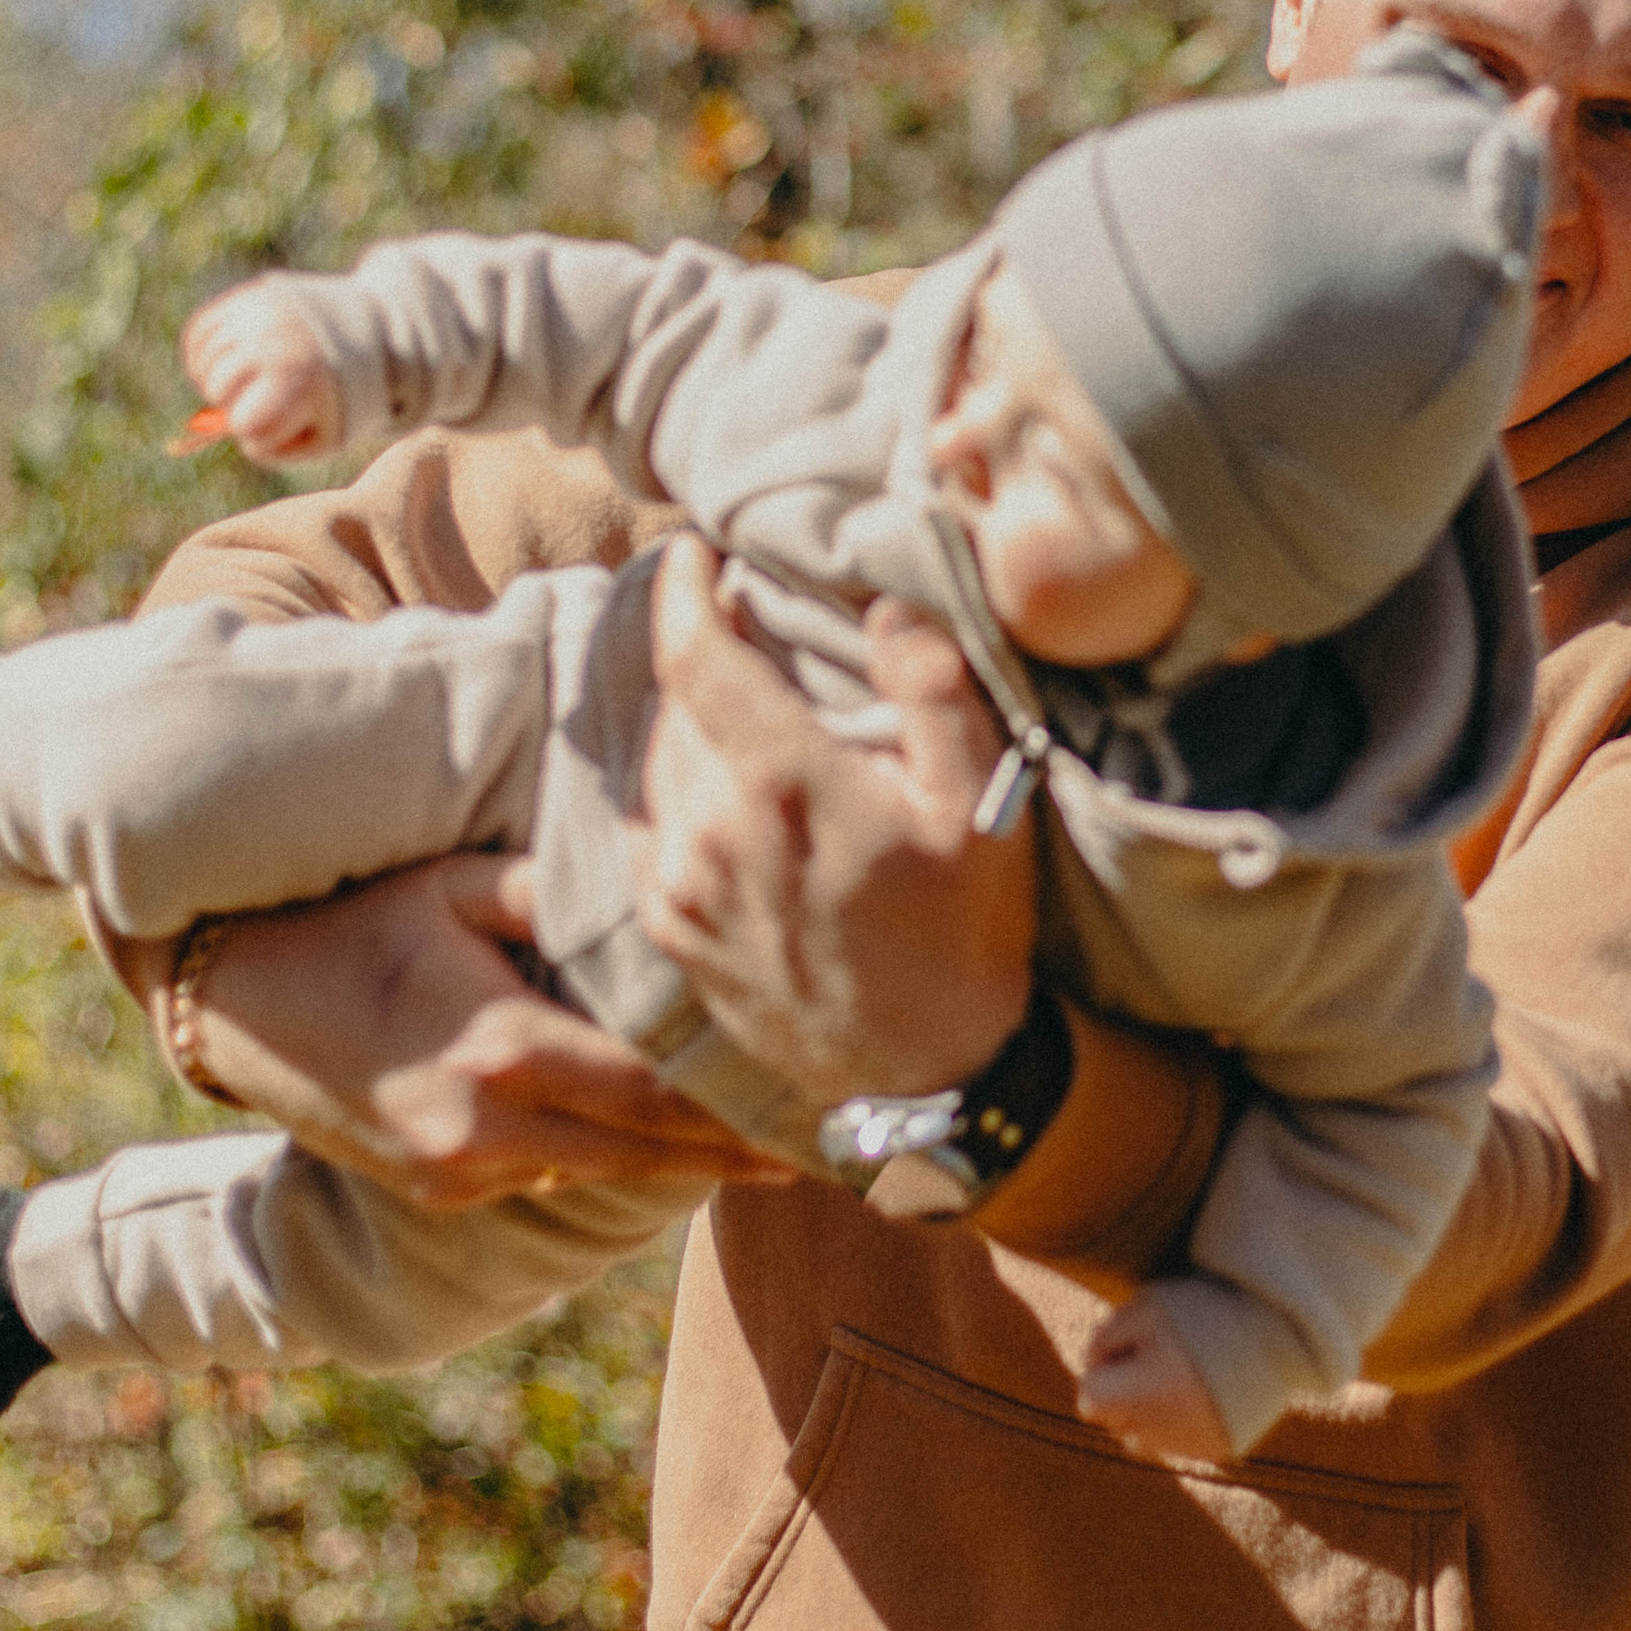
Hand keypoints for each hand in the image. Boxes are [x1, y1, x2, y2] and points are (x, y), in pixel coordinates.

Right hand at [172, 854, 789, 1210]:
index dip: (742, 1112)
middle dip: (738, 1150)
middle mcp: (486, 1130)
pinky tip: (667, 1143)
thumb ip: (553, 891)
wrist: (234, 1003)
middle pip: (649, 1152)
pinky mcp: (439, 1194)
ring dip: (681, 1161)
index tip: (816, 1109)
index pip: (656, 1095)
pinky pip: (548, 1175)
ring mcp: (459, 1174)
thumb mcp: (451, 883)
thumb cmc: (351, 919)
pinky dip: (605, 1156)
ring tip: (773, 1145)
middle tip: (831, 1143)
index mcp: (503, 1052)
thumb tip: (657, 871)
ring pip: (603, 1171)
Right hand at [181, 282, 346, 464]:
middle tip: (259, 401)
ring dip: (213, 381)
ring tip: (244, 384)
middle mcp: (274, 342)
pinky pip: (200, 332)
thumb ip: (271, 448)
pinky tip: (226, 363)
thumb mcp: (323, 435)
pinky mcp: (249, 296)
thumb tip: (210, 440)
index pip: (243, 423)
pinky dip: (201, 354)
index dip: (254, 433)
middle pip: (217, 389)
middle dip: (233, 406)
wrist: (377, 332)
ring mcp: (260, 314)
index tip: (277, 423)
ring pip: (203, 362)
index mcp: (299, 382)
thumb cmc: (347, 396)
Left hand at [631, 535, 1033, 1106]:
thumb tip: (886, 605)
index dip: (684, 591)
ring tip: (727, 696)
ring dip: (683, 720)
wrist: (931, 1078)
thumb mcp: (982, 806)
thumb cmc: (968, 938)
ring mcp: (682, 888)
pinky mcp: (672, 933)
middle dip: (695, 650)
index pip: (695, 655)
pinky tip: (711, 785)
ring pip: (656, 765)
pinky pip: (648, 829)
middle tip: (731, 617)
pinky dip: (670, 787)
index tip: (690, 552)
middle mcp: (710, 831)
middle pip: (672, 704)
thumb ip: (934, 691)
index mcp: (781, 784)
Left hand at [1077, 1294, 1231, 1461]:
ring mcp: (1194, 1444)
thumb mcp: (1145, 1307)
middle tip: (1155, 1359)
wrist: (1280, 1328)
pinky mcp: (1218, 1451)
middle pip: (1114, 1421)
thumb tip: (1089, 1369)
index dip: (1102, 1371)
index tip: (1128, 1350)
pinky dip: (1177, 1423)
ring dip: (1146, 1412)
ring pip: (1140, 1439)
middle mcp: (1168, 1428)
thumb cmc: (1203, 1311)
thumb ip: (1104, 1339)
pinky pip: (1174, 1445)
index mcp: (1147, 1391)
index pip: (1090, 1400)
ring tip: (1175, 1378)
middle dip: (1122, 1393)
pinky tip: (1198, 1393)